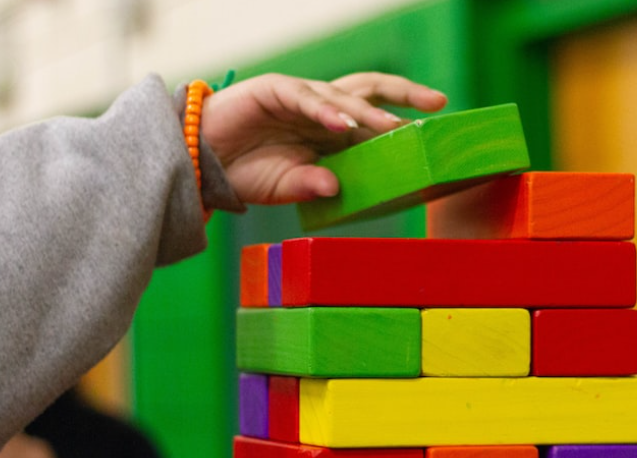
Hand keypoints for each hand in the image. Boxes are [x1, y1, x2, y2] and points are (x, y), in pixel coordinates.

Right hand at [201, 72, 447, 204]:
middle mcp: (321, 108)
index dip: (402, 121)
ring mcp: (299, 97)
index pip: (373, 117)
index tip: (435, 131)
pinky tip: (344, 124)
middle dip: (404, 94)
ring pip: (343, 94)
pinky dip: (326, 111)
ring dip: (368, 111)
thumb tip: (336, 190)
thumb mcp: (286, 186)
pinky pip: (306, 98)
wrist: (199, 161)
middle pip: (370, 90)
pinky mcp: (274, 90)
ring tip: (391, 127)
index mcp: (329, 130)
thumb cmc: (244, 172)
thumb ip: (311, 186)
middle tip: (438, 103)